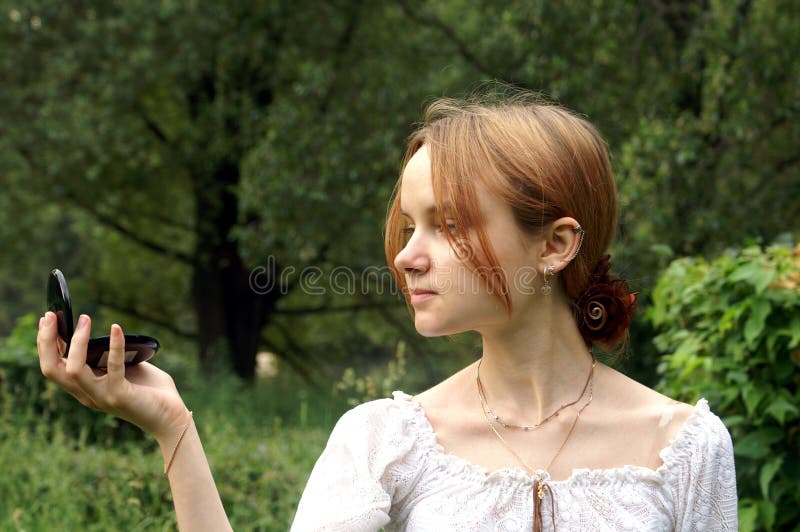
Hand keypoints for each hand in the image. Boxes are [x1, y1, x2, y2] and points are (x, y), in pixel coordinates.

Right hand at [37, 311, 188, 442]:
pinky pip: (113, 367)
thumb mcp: (126, 368)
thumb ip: (112, 355)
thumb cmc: (151, 391)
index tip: (48, 317)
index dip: (46, 343)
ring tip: (85, 319)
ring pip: (73, 370)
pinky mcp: (120, 395)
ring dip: (77, 342)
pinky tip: (116, 328)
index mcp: (84, 388)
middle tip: (51, 316)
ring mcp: (101, 397)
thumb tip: (109, 330)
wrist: (171, 417)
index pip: (53, 366)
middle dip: (46, 341)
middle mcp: (87, 395)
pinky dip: (114, 345)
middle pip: (51, 370)